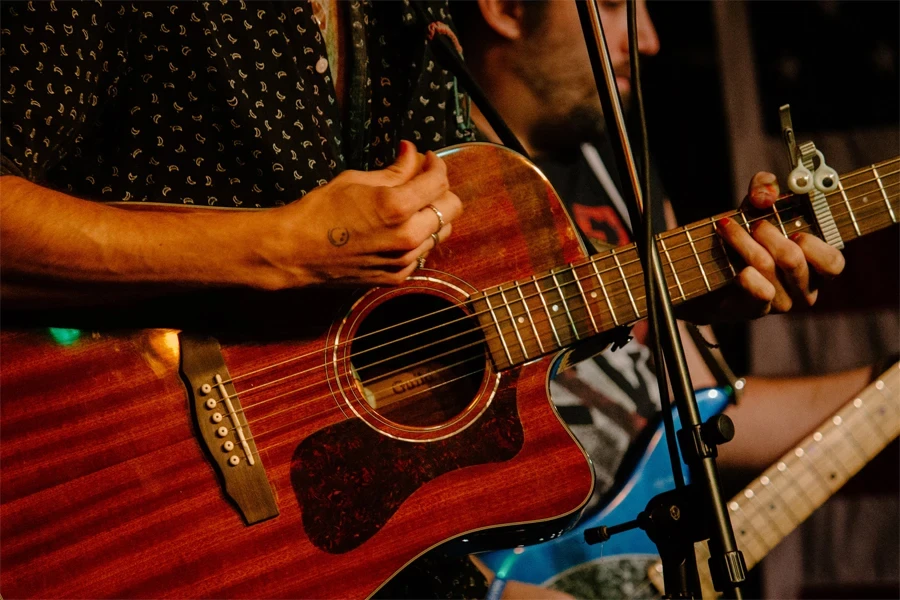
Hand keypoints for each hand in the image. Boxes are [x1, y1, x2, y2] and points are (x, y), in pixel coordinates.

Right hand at [256, 140, 461, 287]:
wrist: (295, 251)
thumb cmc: (320, 210)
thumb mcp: (356, 180)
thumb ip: (394, 170)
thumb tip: (412, 152)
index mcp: (397, 207)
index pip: (439, 181)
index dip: (436, 165)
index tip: (427, 160)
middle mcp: (407, 236)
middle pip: (451, 208)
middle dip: (440, 190)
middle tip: (422, 181)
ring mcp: (404, 260)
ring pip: (441, 232)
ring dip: (431, 215)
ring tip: (410, 206)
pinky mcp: (397, 276)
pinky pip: (423, 252)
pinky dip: (418, 238)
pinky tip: (397, 229)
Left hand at [714, 171, 844, 316]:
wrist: (708, 274)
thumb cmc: (745, 239)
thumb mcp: (755, 208)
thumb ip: (764, 189)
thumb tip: (766, 192)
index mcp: (816, 267)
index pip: (833, 263)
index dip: (815, 246)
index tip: (795, 232)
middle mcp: (804, 289)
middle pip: (793, 259)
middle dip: (768, 234)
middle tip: (754, 224)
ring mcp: (781, 303)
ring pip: (768, 267)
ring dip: (743, 243)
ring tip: (727, 229)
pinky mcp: (755, 311)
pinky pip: (759, 292)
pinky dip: (746, 275)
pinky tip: (736, 268)